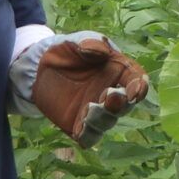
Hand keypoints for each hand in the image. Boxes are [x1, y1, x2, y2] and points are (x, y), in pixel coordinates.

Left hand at [30, 32, 149, 143]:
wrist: (38, 67)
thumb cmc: (66, 50)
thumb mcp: (77, 40)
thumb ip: (91, 43)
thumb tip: (102, 51)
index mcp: (119, 71)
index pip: (137, 80)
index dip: (140, 87)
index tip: (135, 91)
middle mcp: (112, 94)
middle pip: (126, 105)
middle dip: (121, 104)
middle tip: (109, 96)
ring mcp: (97, 112)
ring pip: (108, 122)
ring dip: (102, 118)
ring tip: (89, 108)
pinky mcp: (79, 125)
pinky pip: (89, 137)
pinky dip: (88, 135)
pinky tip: (80, 128)